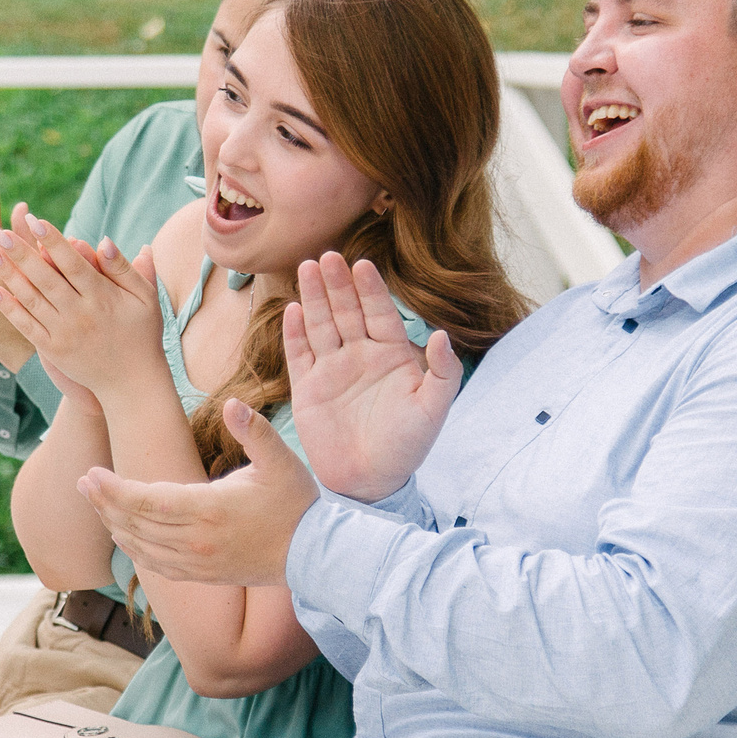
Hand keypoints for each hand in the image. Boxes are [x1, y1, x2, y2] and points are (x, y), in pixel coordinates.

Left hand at [0, 213, 165, 398]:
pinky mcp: (52, 350)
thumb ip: (126, 269)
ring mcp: (63, 332)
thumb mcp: (146, 298)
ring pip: (29, 297)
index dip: (52, 240)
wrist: (132, 384)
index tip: (33, 218)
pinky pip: (25, 324)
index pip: (72, 262)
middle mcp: (80, 313)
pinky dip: (7, 306)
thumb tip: (105, 240)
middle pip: (44, 276)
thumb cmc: (142, 334)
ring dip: (6, 273)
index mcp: (102, 297)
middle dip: (20, 251)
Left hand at [76, 400, 318, 585]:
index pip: (146, 501)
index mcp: (209, 509)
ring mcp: (198, 562)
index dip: (114, 489)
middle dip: (104, 503)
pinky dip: (135, 550)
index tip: (92, 474)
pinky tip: (124, 536)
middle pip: (135, 523)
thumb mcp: (281, 461)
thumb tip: (233, 404)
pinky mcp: (204, 575)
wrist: (316, 555)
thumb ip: (255, 430)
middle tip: (84, 483)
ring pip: (142, 546)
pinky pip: (157, 565)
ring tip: (97, 504)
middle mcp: (197, 540)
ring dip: (114, 525)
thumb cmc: (297, 503)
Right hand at [285, 253, 461, 500]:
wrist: (371, 481)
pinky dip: (295, 332)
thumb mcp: (433, 409)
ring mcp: (332, 369)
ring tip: (308, 268)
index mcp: (391, 355)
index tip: (363, 265)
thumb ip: (443, 372)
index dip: (370, 289)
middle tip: (329, 256)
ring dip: (314, 297)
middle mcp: (360, 355)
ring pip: (321, 324)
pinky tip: (292, 308)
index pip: (379, 313)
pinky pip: (300, 353)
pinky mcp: (308, 388)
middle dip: (338, 284)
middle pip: (347, 310)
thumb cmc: (408, 446)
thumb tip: (444, 335)